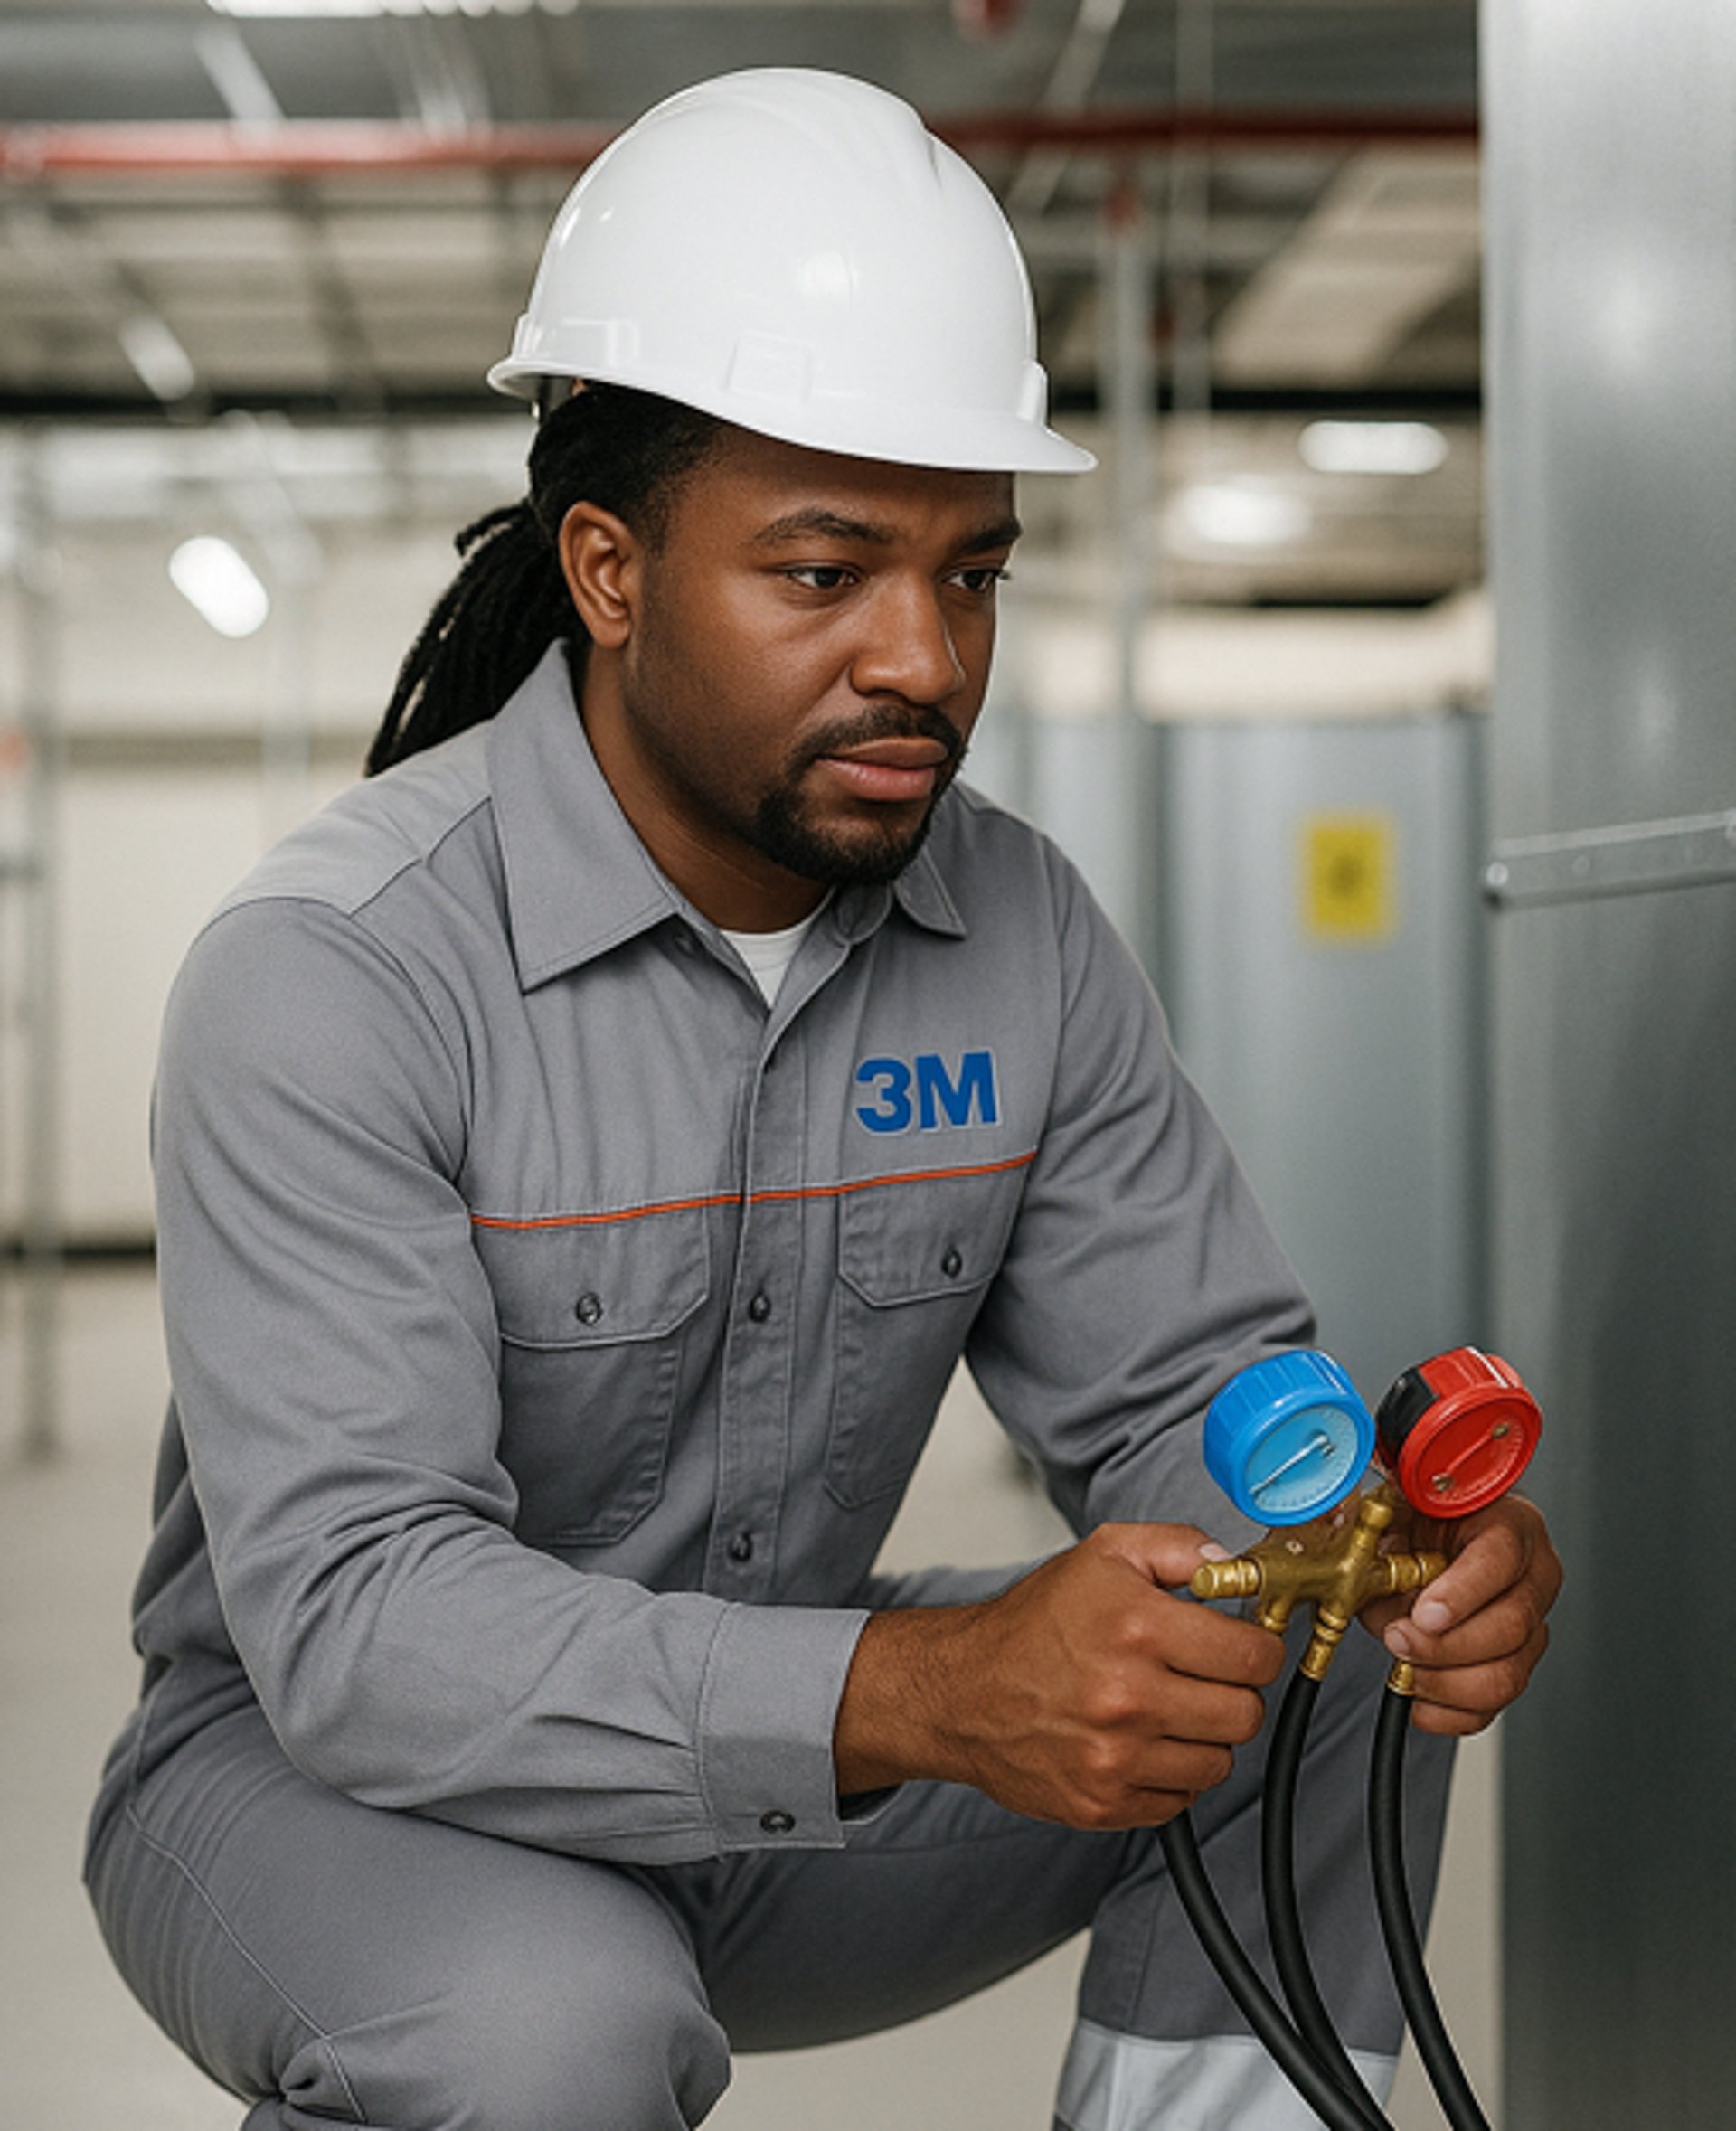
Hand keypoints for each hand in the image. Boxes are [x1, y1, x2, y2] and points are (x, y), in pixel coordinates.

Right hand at [835, 1523, 1284, 1828]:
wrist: (963, 1690)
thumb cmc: (1034, 1623)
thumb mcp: (1105, 1554)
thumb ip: (1179, 1547)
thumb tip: (1234, 1565)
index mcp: (1136, 1626)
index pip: (1254, 1655)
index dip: (1257, 1646)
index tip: (1243, 1644)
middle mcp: (1128, 1696)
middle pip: (1245, 1713)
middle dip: (1233, 1691)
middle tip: (1202, 1675)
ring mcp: (1115, 1757)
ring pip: (1219, 1761)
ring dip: (1201, 1736)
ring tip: (1164, 1707)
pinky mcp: (1102, 1802)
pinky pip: (1180, 1799)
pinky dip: (1169, 1775)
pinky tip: (1138, 1742)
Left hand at [1361, 1492, 1561, 1735]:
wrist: (1426, 1545)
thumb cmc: (1418, 1525)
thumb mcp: (1396, 1516)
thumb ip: (1382, 1540)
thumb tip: (1361, 1577)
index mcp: (1510, 1525)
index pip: (1500, 1558)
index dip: (1462, 1592)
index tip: (1422, 1615)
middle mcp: (1533, 1577)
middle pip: (1510, 1626)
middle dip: (1444, 1645)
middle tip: (1397, 1638)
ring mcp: (1532, 1627)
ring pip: (1507, 1674)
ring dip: (1444, 1681)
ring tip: (1404, 1664)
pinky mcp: (1515, 1667)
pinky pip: (1493, 1708)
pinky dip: (1448, 1712)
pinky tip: (1418, 1695)